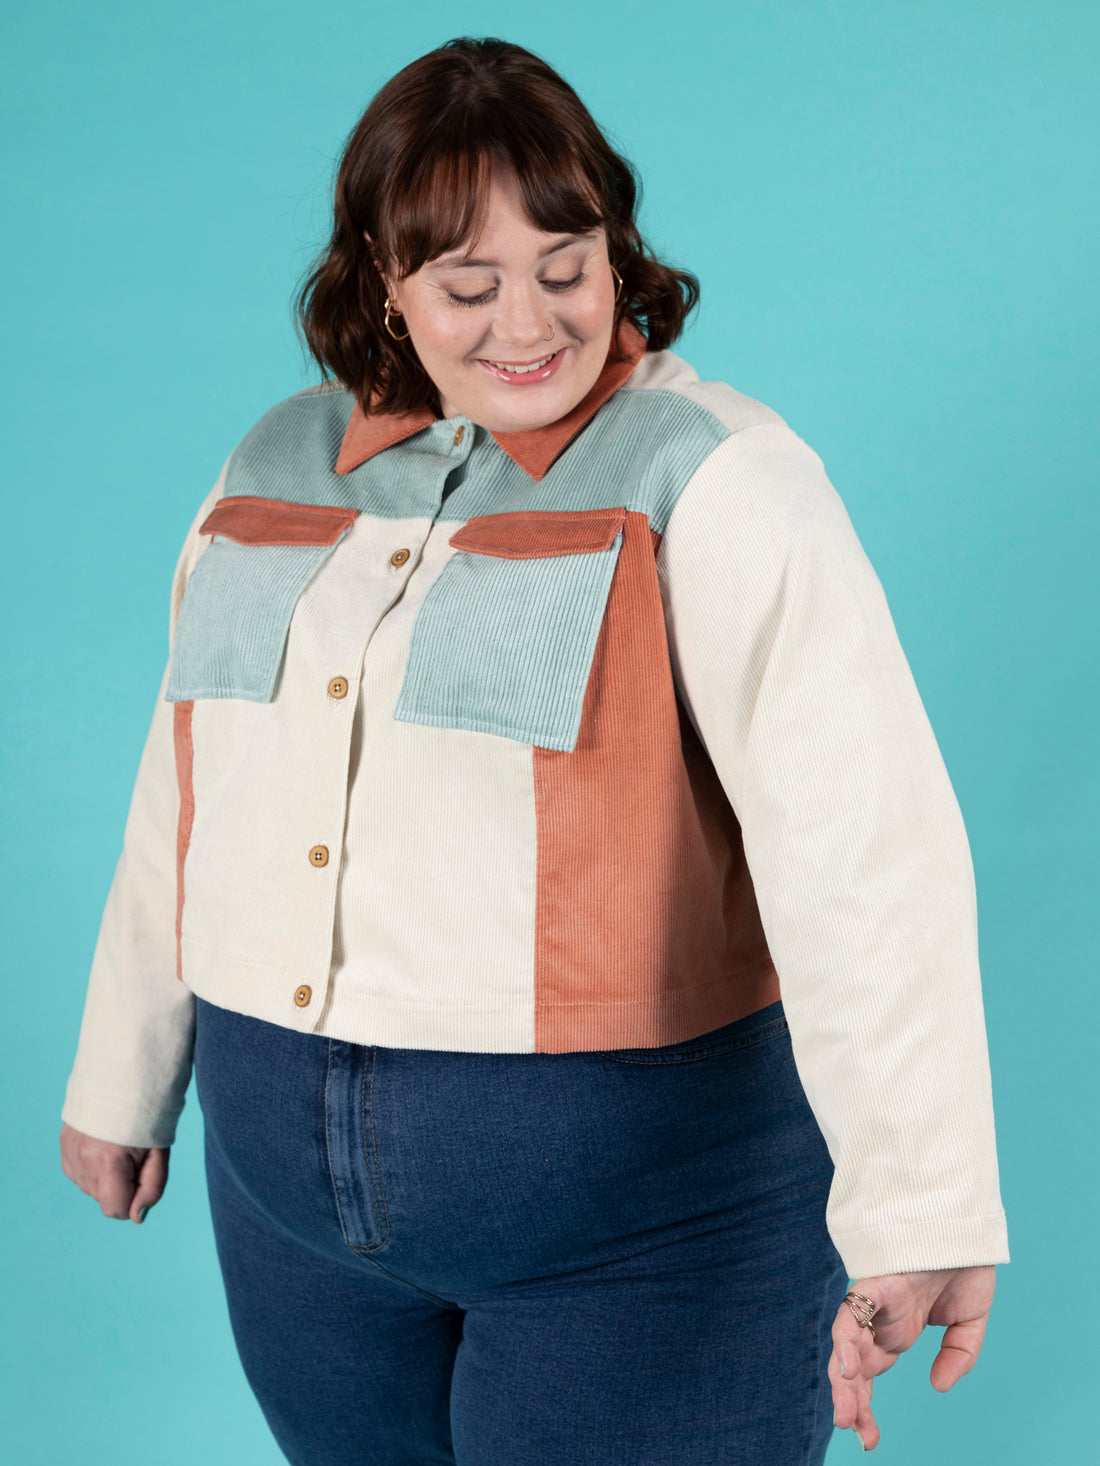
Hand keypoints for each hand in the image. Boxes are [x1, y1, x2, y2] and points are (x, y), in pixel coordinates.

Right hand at [59, 1122, 169, 1223]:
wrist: (128, 1075)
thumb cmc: (150, 1115)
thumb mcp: (161, 1152)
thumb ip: (152, 1188)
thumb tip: (136, 1217)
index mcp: (107, 1161)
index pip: (113, 1208)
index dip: (132, 1200)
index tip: (143, 1176)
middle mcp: (82, 1158)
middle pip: (102, 1198)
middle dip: (121, 1185)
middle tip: (134, 1154)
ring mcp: (69, 1151)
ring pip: (90, 1187)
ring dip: (106, 1176)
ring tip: (119, 1146)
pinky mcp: (64, 1144)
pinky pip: (78, 1172)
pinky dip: (93, 1166)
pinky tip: (105, 1145)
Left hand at [829, 1265, 995, 1450]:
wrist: (965, 1224)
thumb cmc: (964, 1261)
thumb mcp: (970, 1320)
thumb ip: (959, 1354)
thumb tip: (939, 1386)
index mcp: (897, 1328)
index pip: (871, 1373)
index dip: (864, 1404)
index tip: (869, 1440)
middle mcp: (880, 1319)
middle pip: (853, 1367)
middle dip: (851, 1403)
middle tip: (857, 1436)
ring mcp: (874, 1302)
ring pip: (846, 1346)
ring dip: (844, 1382)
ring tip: (845, 1417)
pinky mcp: (873, 1282)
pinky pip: (852, 1313)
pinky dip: (848, 1340)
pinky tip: (850, 1368)